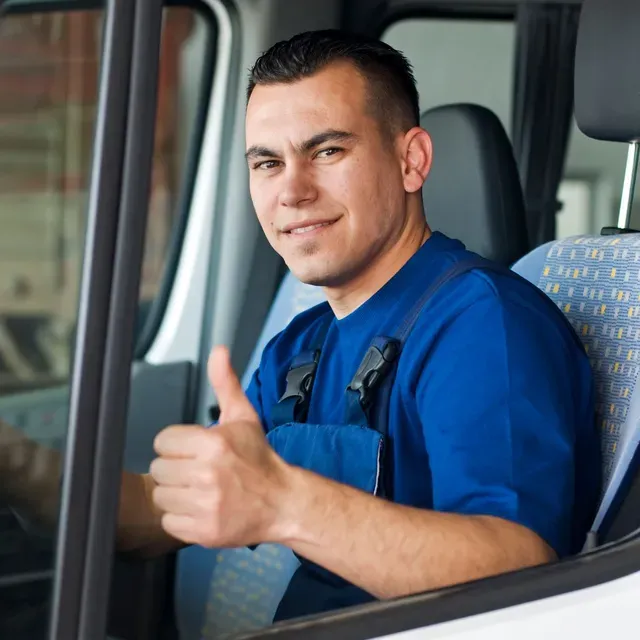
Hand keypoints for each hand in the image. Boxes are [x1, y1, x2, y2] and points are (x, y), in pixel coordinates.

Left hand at [150, 346, 289, 547]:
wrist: (282, 501)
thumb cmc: (259, 459)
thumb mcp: (244, 416)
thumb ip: (225, 382)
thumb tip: (219, 351)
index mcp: (213, 443)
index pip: (163, 441)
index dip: (178, 445)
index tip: (195, 451)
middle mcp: (208, 474)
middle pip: (159, 469)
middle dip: (176, 468)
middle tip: (198, 471)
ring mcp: (205, 505)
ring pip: (162, 496)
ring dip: (177, 493)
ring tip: (200, 490)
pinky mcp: (203, 531)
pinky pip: (170, 521)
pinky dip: (182, 518)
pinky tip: (202, 508)